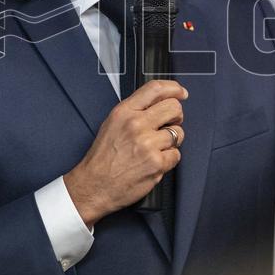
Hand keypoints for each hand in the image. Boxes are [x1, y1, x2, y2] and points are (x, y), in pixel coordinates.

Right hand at [64, 80, 186, 227]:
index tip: (180, 93)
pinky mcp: (156, 163)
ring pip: (178, 133)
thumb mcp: (112, 123)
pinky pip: (176, 155)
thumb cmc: (102, 157)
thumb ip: (135, 110)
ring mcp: (147, 144)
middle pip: (173, 108)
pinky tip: (154, 161)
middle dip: (176, 116)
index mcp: (124, 112)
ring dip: (171, 141)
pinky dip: (169, 159)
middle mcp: (136, 125)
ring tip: (156, 148)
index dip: (173, 88)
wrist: (94, 185)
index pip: (155, 89)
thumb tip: (159, 102)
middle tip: (170, 124)